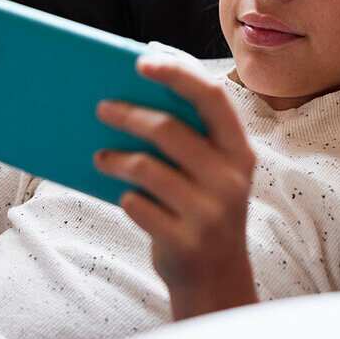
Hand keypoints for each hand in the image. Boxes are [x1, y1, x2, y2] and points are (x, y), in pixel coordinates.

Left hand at [94, 54, 257, 319]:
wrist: (216, 278)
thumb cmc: (203, 207)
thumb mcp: (212, 171)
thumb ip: (190, 137)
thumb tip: (133, 93)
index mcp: (239, 150)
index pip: (211, 97)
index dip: (177, 73)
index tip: (141, 60)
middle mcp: (230, 178)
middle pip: (169, 130)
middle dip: (129, 114)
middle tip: (100, 107)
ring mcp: (210, 211)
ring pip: (147, 168)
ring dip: (116, 159)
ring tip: (100, 157)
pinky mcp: (185, 240)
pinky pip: (138, 205)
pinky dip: (126, 197)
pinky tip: (124, 196)